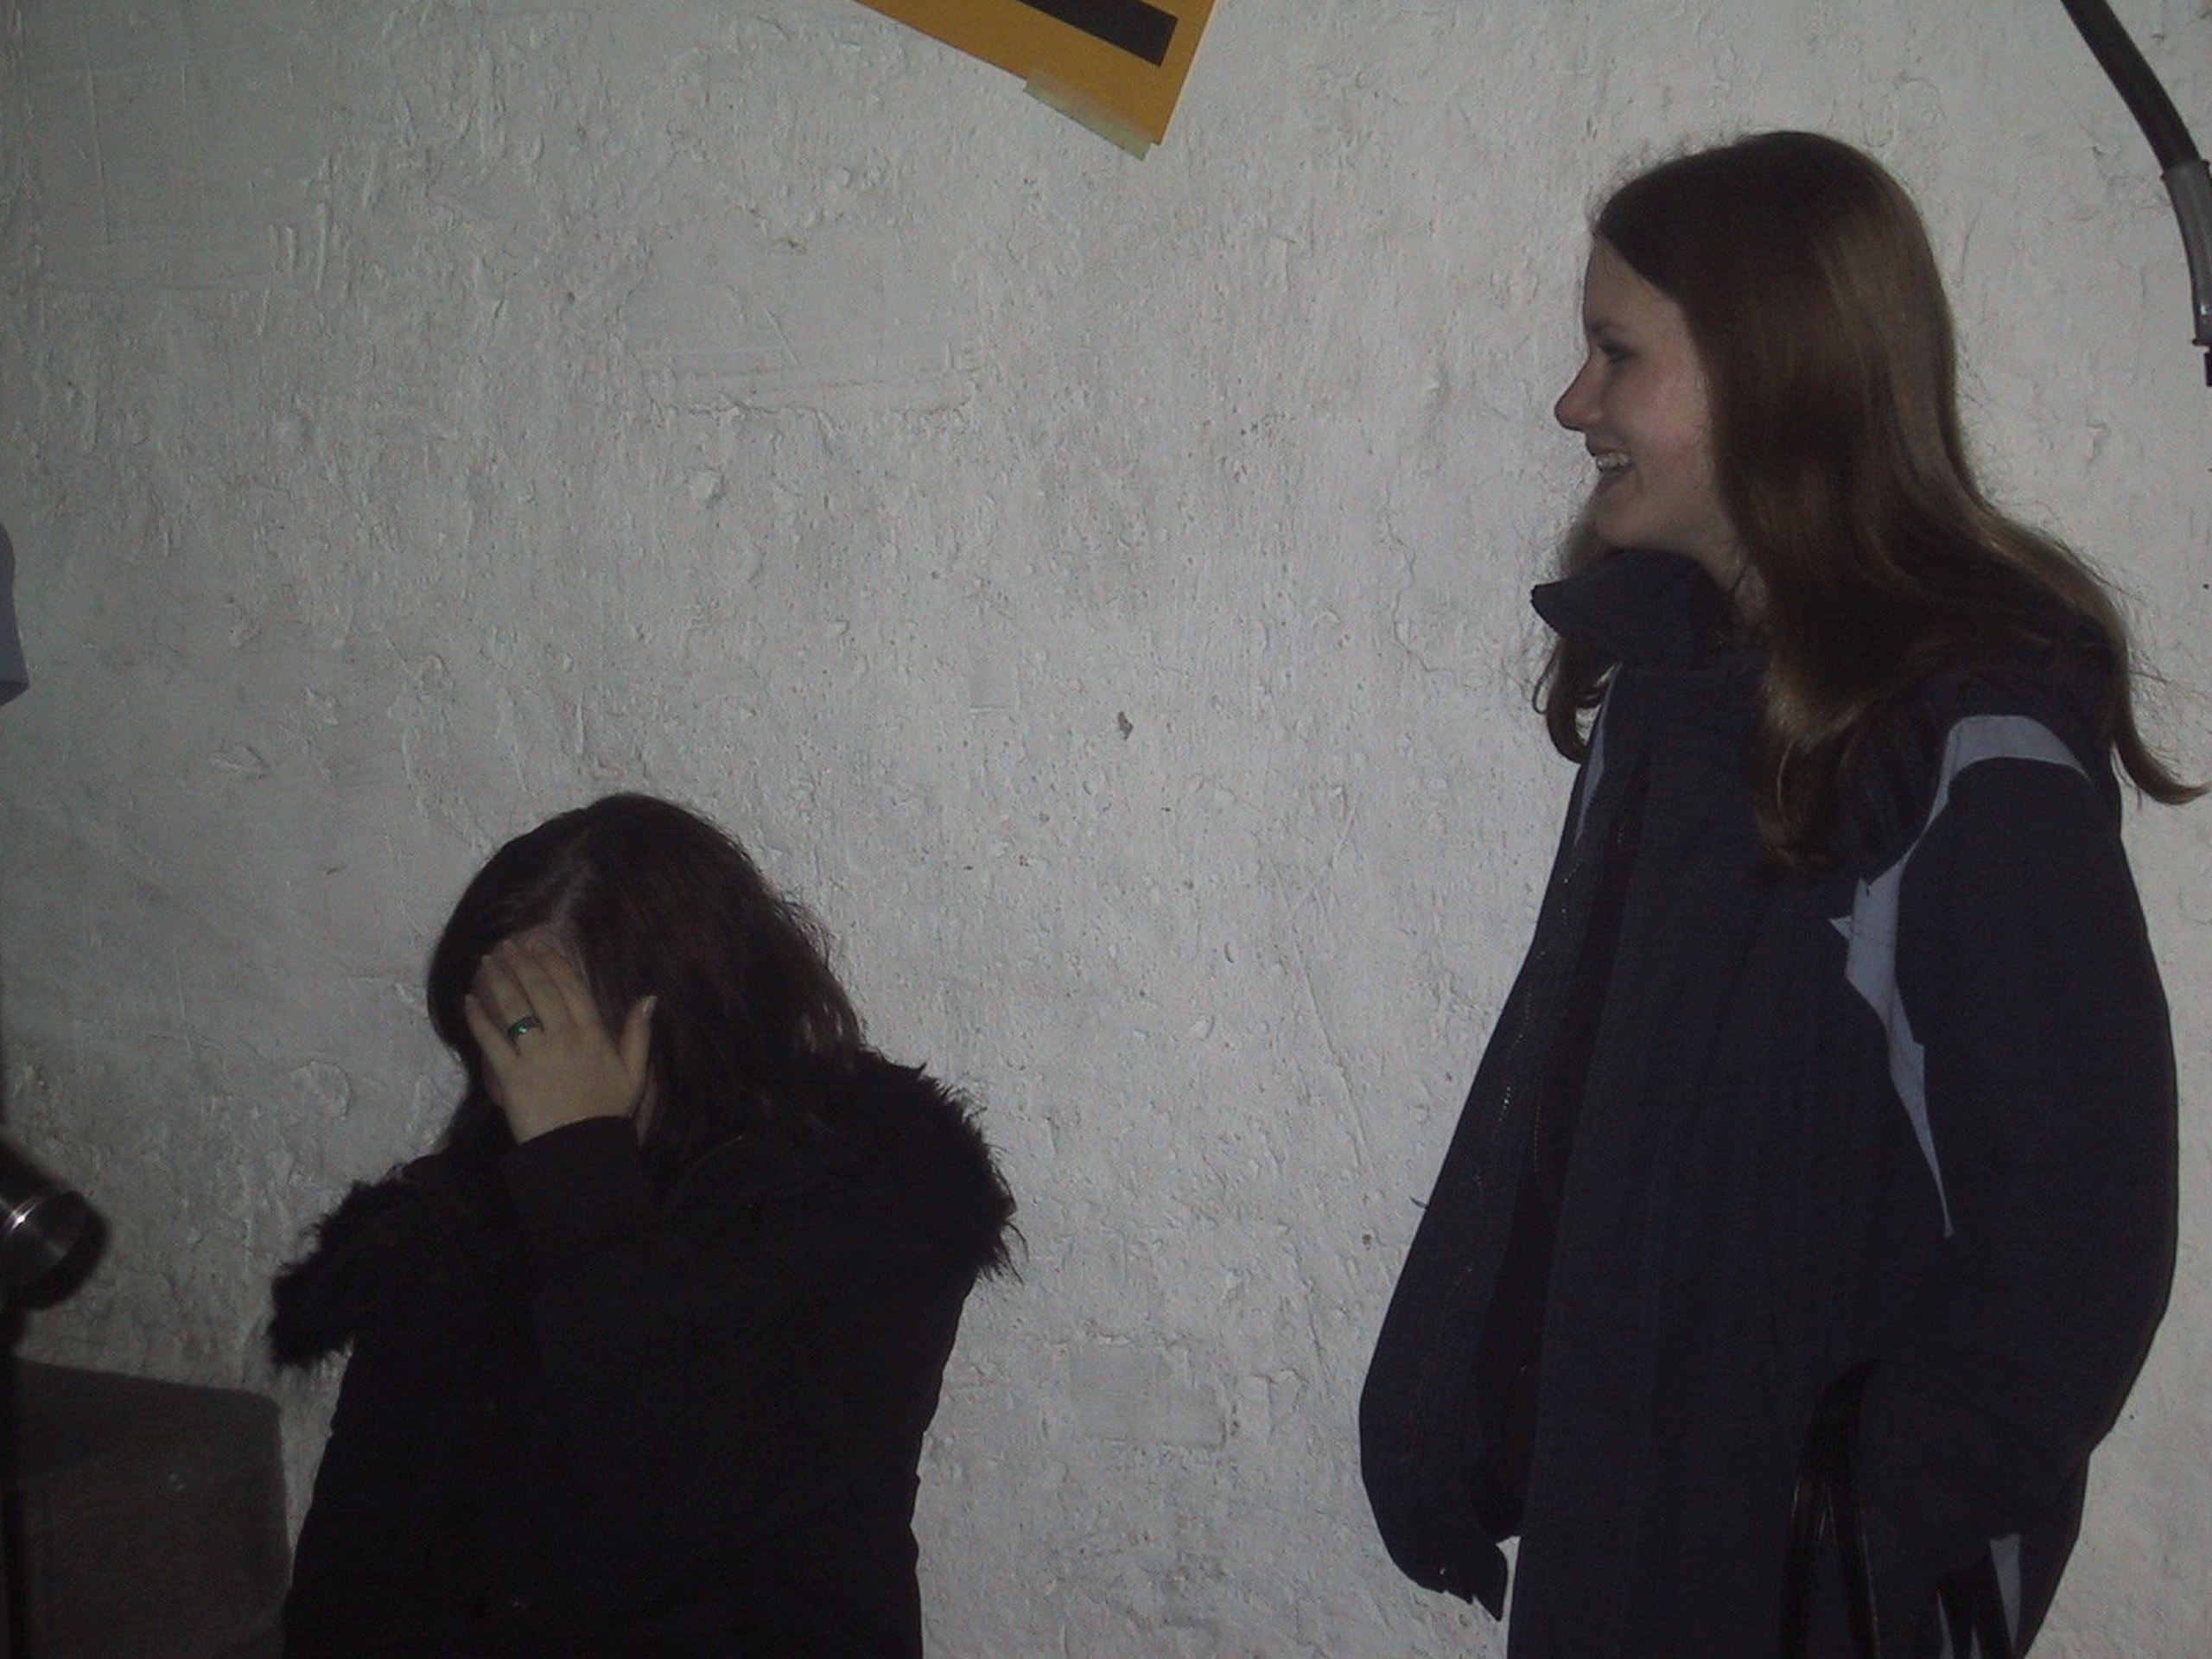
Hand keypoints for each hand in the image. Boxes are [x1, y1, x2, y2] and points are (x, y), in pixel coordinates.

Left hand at [463, 934, 654, 1143]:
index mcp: (593, 1034)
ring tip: (487, 962)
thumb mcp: (634, 1073)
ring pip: (514, 1008)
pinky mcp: (510, 1074)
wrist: (580, 1150)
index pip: (571, 988)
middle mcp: (563, 1037)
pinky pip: (491, 1040)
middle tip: (508, 946)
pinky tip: (468, 1000)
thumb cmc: (606, 1113)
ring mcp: (535, 1054)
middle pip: (540, 990)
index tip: (540, 944)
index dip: (554, 962)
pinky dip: (478, 1018)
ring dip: (499, 980)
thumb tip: (648, 997)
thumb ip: (639, 1034)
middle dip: (522, 963)